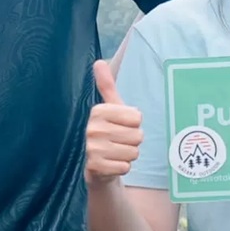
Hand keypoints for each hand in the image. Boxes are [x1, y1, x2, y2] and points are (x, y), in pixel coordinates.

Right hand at [84, 57, 142, 187]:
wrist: (96, 166)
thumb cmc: (108, 132)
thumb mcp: (110, 108)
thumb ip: (106, 85)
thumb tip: (98, 62)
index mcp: (98, 111)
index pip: (137, 118)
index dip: (134, 125)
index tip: (121, 126)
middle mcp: (92, 128)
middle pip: (137, 136)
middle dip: (133, 141)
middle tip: (119, 142)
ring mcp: (92, 149)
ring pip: (133, 152)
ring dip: (128, 155)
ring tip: (116, 153)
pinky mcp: (95, 167)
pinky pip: (126, 167)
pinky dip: (123, 167)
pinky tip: (112, 164)